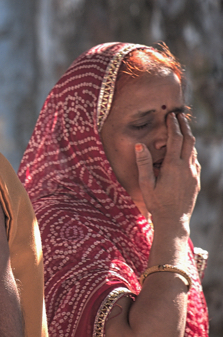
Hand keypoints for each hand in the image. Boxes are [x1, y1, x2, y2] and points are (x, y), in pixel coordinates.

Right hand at [136, 113, 199, 227]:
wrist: (174, 221)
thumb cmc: (156, 202)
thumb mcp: (145, 183)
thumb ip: (144, 163)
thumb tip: (140, 145)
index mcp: (173, 166)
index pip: (175, 139)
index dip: (173, 125)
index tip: (170, 115)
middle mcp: (187, 168)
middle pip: (189, 140)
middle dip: (184, 126)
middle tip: (179, 115)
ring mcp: (194, 174)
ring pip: (193, 150)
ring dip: (188, 138)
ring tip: (182, 129)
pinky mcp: (196, 181)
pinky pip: (195, 161)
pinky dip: (190, 151)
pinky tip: (185, 151)